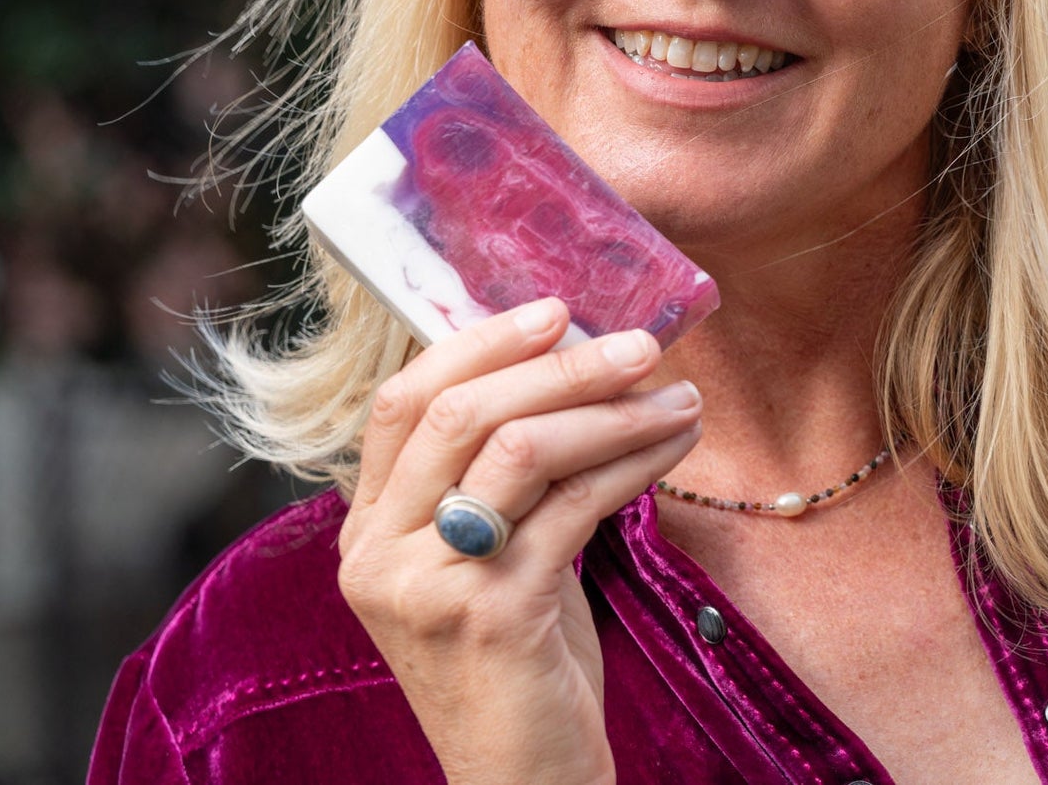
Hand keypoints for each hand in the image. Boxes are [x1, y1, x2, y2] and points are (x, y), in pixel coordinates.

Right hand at [337, 298, 701, 784]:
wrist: (524, 780)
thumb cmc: (520, 660)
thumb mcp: (490, 555)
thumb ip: (501, 475)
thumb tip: (570, 364)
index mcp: (367, 530)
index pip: (403, 402)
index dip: (478, 343)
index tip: (554, 310)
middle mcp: (379, 554)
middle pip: (462, 412)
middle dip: (560, 365)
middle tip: (641, 344)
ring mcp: (429, 585)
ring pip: (519, 449)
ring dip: (612, 411)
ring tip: (679, 397)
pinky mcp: (492, 614)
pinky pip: (574, 506)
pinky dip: (633, 462)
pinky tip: (674, 446)